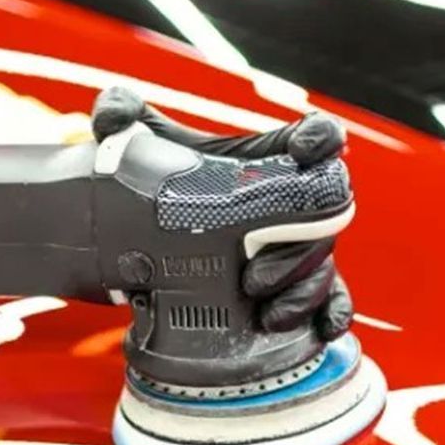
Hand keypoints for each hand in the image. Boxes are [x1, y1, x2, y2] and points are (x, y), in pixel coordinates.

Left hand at [91, 86, 352, 341]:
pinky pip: (334, 298)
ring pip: (323, 266)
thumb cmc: (169, 184)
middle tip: (251, 277)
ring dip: (302, 293)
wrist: (159, 240)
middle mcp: (297, 202)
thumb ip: (122, 116)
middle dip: (296, 252)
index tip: (303, 151)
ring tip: (267, 315)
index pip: (317, 137)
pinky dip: (332, 313)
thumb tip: (110, 116)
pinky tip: (323, 328)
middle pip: (324, 218)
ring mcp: (302, 245)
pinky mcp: (302, 283)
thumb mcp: (142, 146)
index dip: (321, 139)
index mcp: (272, 158)